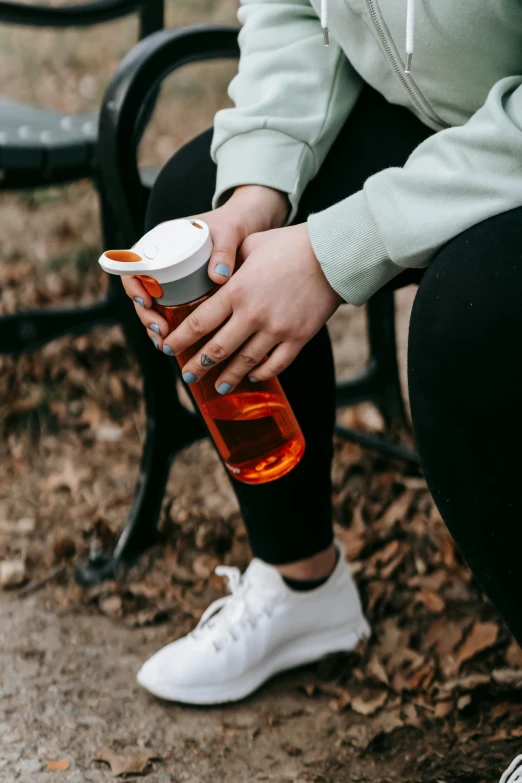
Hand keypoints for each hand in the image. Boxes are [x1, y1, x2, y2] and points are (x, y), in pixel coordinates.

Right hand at [120, 185, 288, 342]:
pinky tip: (177, 341)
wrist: (248, 225)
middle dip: (146, 315)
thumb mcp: (229, 232)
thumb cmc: (234, 223)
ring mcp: (171, 277)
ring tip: (166, 344)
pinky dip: (170, 327)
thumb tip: (218, 276)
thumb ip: (224, 249)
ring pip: (153, 305)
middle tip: (161, 333)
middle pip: (140, 291)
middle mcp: (161, 260)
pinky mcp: (184, 290)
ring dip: (155, 326)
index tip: (147, 302)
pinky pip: (170, 310)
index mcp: (162, 240)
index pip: (132, 264)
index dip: (133, 285)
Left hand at [163, 223, 342, 390]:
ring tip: (218, 386)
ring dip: (228, 376)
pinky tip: (253, 376)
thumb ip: (228, 263)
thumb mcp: (251, 245)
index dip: (180, 339)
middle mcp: (253, 314)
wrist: (332, 254)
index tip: (169, 347)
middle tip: (187, 375)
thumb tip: (212, 275)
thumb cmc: (289, 244)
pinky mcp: (298, 337)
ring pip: (245, 361)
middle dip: (198, 365)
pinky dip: (262, 373)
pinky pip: (276, 364)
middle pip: (216, 349)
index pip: (199, 322)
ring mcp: (276, 329)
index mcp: (236, 291)